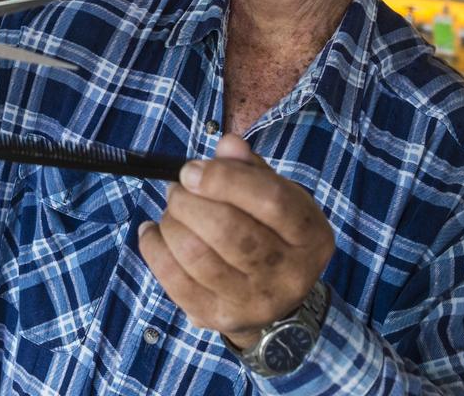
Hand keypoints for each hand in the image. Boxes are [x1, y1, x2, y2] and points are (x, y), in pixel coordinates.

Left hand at [138, 134, 334, 349]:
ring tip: (171, 210)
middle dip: (189, 202)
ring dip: (171, 223)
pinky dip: (154, 248)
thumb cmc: (269, 233)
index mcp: (310, 236)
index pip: (271, 200)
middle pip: (229, 231)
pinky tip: (152, 232)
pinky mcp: (218, 317)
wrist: (272, 298)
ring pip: (197, 256)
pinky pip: (174, 280)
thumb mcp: (275, 195)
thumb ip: (251, 168)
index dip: (224, 179)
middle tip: (176, 189)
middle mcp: (289, 274)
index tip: (191, 170)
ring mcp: (253, 302)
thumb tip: (227, 144)